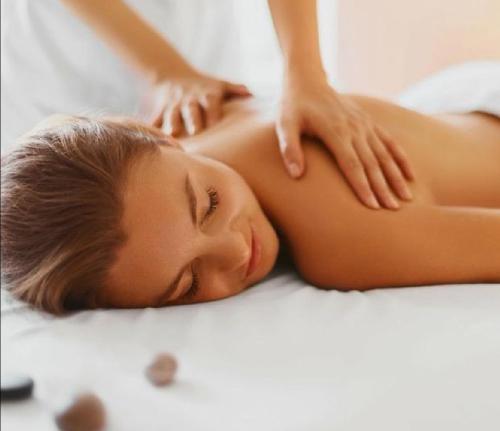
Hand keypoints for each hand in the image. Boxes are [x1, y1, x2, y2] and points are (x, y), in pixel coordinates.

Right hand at [148, 72, 250, 135]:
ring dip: (172, 124)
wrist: (170, 74)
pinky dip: (152, 129)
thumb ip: (235, 89)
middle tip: (196, 132)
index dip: (213, 112)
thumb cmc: (203, 85)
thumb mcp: (219, 84)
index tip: (215, 123)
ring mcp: (174, 105)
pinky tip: (150, 140)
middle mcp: (189, 99)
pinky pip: (155, 120)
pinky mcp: (161, 110)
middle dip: (193, 119)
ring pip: (172, 115)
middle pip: (191, 109)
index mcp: (206, 94)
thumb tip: (252, 94)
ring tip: (172, 137)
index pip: (211, 102)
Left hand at [276, 73, 414, 209]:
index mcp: (335, 131)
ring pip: (384, 154)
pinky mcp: (368, 122)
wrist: (307, 80)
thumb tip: (296, 175)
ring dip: (396, 177)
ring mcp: (364, 124)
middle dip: (383, 188)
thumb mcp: (284, 125)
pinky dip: (400, 158)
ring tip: (406, 198)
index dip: (362, 186)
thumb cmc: (293, 106)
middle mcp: (354, 128)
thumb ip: (289, 149)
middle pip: (372, 163)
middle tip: (393, 210)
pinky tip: (410, 175)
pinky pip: (389, 142)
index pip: (351, 164)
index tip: (372, 206)